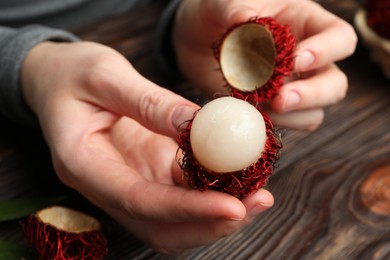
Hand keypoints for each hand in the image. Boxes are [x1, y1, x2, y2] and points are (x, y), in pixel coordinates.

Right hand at [20, 41, 273, 252]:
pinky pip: (181, 192)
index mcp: (82, 165)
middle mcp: (105, 185)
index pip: (138, 200)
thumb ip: (149, 102)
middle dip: (210, 222)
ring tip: (258, 194)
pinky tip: (239, 177)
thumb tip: (198, 125)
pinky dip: (212, 191)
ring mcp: (127, 182)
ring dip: (216, 214)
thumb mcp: (105, 75)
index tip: (234, 206)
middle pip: (160, 225)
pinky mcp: (144, 172)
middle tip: (258, 201)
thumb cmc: (72, 73)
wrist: (57, 79)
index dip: (188, 209)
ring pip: (174, 219)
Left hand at [173, 0, 356, 130]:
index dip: (326, 51)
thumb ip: (235, 9)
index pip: (340, 38)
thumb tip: (246, 22)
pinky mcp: (270, 108)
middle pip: (335, 83)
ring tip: (260, 107)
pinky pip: (288, 124)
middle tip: (280, 99)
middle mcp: (305, 60)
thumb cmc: (215, 14)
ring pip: (315, 111)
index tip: (295, 60)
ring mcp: (290, 87)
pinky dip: (274, 124)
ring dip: (292, 115)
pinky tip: (252, 115)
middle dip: (312, 94)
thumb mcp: (222, 3)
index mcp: (305, 24)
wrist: (194, 41)